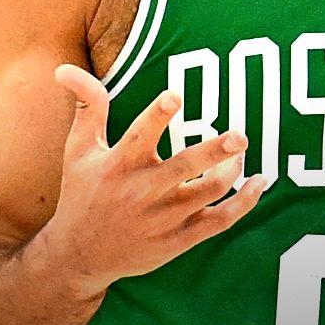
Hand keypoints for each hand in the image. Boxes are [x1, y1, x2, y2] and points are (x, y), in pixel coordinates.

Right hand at [39, 64, 268, 298]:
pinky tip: (259, 183)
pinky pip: (220, 221)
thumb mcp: (78, 150)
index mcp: (117, 165)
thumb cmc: (82, 193)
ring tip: (239, 151)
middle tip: (239, 137)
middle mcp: (141, 192)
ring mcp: (162, 219)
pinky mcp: (178, 240)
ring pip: (208, 192)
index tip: (175, 95)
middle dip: (214, 151)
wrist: (79, 256)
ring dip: (232, 171)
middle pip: (184, 167)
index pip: (139, 135)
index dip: (157, 114)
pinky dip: (244, 203)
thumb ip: (87, 107)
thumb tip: (65, 68)